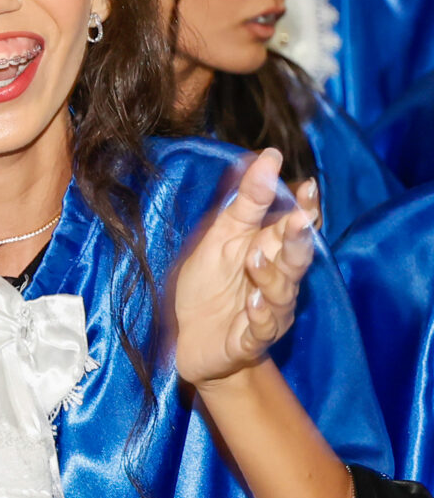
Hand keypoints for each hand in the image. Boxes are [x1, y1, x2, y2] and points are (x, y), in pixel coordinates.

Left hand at [171, 149, 317, 388]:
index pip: (294, 227)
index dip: (305, 208)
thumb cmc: (208, 286)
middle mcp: (277, 281)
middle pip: (296, 258)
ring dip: (271, 274)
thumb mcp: (220, 238)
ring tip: (255, 257)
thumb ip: (245, 202)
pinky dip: (260, 315)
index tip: (308, 186)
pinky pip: (263, 328)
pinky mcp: (251, 340)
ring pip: (282, 292)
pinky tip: (252, 302)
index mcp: (269, 251)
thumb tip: (268, 157)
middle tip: (297, 219)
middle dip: (298, 239)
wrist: (189, 341)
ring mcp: (269, 312)